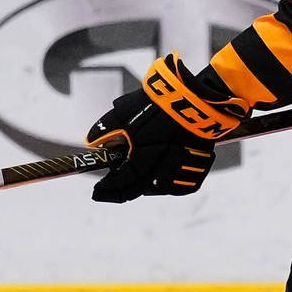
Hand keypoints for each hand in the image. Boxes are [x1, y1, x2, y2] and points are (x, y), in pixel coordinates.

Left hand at [86, 54, 242, 202]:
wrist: (194, 98)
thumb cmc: (158, 104)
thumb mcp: (125, 112)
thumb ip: (107, 128)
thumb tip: (91, 143)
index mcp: (143, 157)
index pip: (123, 183)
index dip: (108, 191)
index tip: (96, 193)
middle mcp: (163, 168)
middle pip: (141, 190)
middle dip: (124, 191)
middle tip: (112, 189)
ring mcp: (183, 168)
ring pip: (161, 189)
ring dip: (147, 186)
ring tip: (137, 179)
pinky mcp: (200, 166)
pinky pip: (182, 185)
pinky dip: (169, 183)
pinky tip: (160, 176)